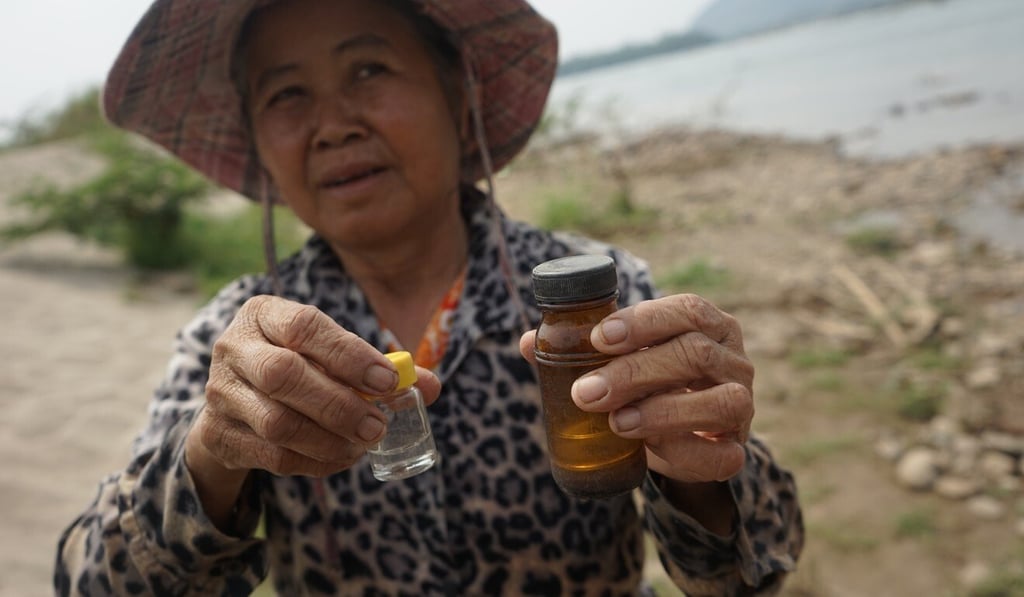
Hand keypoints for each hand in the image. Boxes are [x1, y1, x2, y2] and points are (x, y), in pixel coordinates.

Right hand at [188, 295, 440, 478]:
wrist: (238, 402)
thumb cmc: (301, 367)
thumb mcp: (332, 355)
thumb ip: (380, 368)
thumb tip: (431, 386)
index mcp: (265, 313)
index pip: (306, 327)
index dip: (349, 355)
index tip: (388, 381)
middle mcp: (234, 346)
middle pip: (284, 374)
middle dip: (340, 404)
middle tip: (378, 426)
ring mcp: (220, 392)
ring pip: (276, 422)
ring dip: (329, 439)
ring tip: (363, 444)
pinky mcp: (217, 434)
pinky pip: (271, 455)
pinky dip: (313, 462)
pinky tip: (340, 457)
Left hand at [520, 294, 752, 484]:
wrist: (680, 439)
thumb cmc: (649, 386)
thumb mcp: (619, 363)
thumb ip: (580, 352)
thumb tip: (529, 343)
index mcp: (708, 326)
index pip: (687, 310)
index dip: (643, 322)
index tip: (600, 338)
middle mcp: (733, 359)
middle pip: (693, 354)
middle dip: (634, 372)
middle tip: (586, 392)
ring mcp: (742, 404)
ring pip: (719, 402)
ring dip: (662, 411)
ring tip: (616, 423)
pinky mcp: (736, 449)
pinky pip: (722, 454)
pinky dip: (682, 452)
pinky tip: (647, 450)